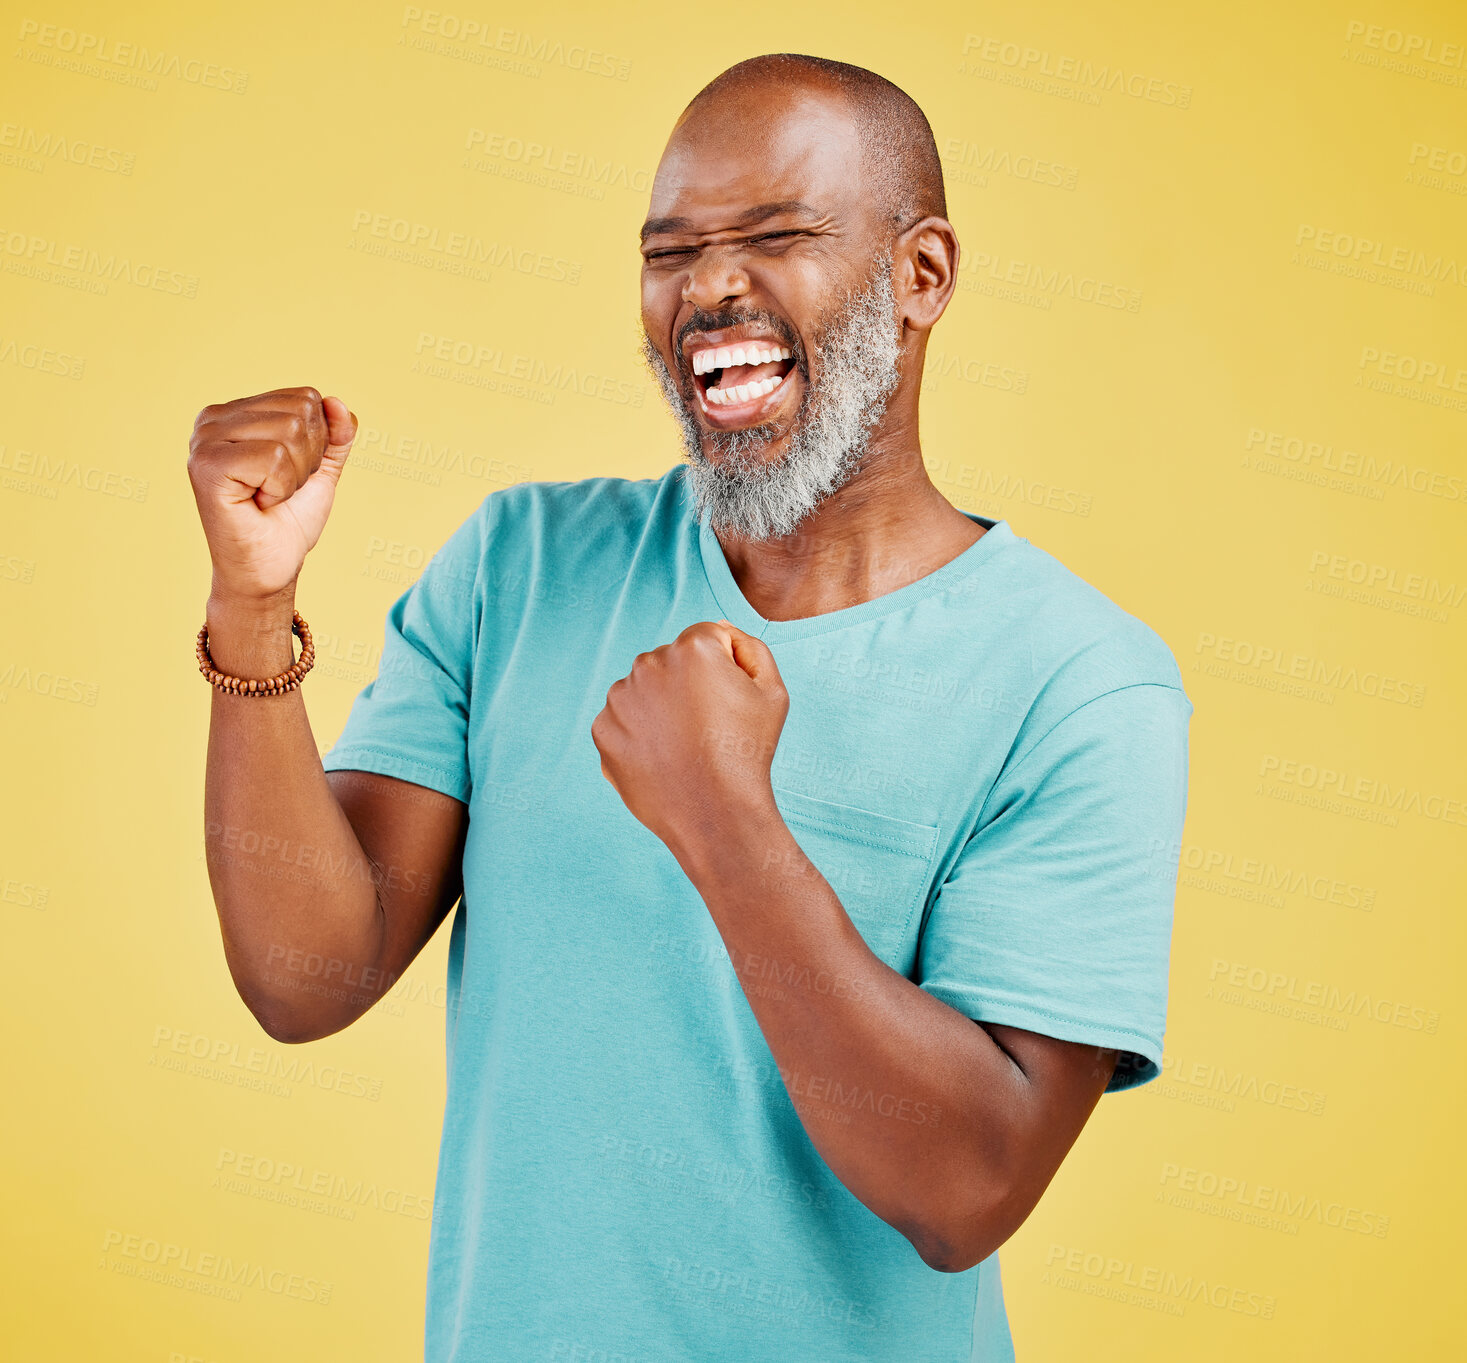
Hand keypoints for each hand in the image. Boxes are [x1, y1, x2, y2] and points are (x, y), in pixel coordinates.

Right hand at [187, 385, 357, 602]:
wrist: (269, 568)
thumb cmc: (288, 519)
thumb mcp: (321, 468)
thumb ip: (334, 434)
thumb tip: (337, 402)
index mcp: (235, 412)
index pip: (305, 398)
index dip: (316, 443)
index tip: (288, 474)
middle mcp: (212, 419)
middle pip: (300, 413)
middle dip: (307, 460)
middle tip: (277, 489)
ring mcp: (205, 440)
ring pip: (290, 434)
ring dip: (293, 477)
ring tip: (267, 496)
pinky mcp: (208, 465)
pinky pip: (276, 458)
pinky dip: (280, 488)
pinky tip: (258, 503)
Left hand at [591, 620, 788, 862]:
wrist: (714, 814)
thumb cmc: (748, 752)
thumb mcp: (772, 691)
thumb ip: (750, 647)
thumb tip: (723, 632)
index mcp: (693, 647)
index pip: (708, 638)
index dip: (726, 671)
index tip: (730, 704)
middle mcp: (649, 663)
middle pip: (672, 662)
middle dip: (688, 686)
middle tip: (708, 729)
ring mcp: (620, 698)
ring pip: (644, 690)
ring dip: (661, 708)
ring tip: (684, 746)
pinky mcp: (602, 730)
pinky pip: (623, 721)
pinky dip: (639, 735)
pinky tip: (662, 758)